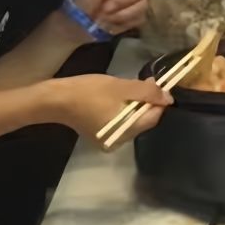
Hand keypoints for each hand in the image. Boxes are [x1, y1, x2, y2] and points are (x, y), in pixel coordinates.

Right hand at [42, 71, 174, 137]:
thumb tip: (168, 99)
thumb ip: (147, 93)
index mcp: (126, 132)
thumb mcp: (122, 87)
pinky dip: (122, 110)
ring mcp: (108, 141)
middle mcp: (119, 142)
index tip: (156, 85)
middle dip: (146, 101)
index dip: (158, 101)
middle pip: (143, 120)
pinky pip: (119, 122)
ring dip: (134, 104)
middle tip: (142, 82)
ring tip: (127, 87)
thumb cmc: (89, 91)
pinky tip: (115, 97)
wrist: (56, 99)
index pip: (153, 117)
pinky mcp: (99, 136)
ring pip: (131, 120)